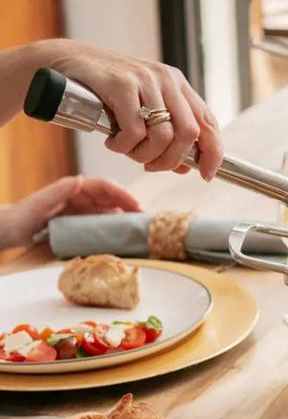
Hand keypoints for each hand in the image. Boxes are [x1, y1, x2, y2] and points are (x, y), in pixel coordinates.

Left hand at [0, 176, 140, 250]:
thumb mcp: (39, 203)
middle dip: (129, 206)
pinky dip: (114, 231)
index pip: (104, 186)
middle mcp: (80, 199)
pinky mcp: (80, 227)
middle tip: (143, 219)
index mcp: (73, 189)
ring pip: (110, 213)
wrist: (6, 232)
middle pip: (111, 199)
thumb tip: (83, 179)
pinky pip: (101, 226)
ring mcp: (80, 213)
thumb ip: (59, 190)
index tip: (135, 204)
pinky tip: (122, 238)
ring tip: (137, 229)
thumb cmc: (19, 217)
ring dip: (125, 219)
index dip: (122, 193)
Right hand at [43, 40, 222, 179]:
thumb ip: (166, 134)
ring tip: (127, 151)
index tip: (205, 174)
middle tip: (149, 165)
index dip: (213, 153)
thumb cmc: (105, 92)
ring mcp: (145, 80)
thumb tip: (184, 168)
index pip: (209, 122)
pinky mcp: (121, 84)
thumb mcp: (142, 109)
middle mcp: (167, 79)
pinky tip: (113, 142)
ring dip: (145, 155)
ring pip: (163, 136)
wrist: (64, 62)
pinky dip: (124, 147)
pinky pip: (135, 131)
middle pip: (189, 134)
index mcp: (178, 85)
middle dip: (171, 160)